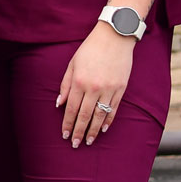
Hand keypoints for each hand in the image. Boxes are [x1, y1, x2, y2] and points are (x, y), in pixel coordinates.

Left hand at [57, 23, 136, 146]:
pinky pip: (113, 109)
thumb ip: (65, 84)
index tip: (65, 134)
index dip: (68, 123)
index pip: (71, 108)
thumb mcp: (72, 63)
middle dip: (79, 131)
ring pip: (99, 115)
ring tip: (89, 141)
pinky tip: (103, 129)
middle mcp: (93, 87)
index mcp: (79, 81)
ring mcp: (108, 89)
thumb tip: (59, 103)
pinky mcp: (121, 89)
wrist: (114, 37)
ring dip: (93, 130)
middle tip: (75, 144)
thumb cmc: (90, 49)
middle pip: (85, 115)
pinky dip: (108, 120)